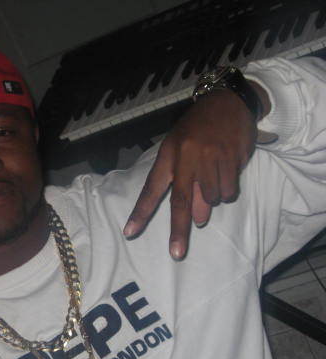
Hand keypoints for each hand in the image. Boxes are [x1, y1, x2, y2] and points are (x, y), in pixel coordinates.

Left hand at [123, 87, 263, 258]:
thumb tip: (196, 219)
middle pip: (181, 201)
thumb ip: (185, 184)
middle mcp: (186, 158)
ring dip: (212, 199)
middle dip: (178, 230)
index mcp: (168, 155)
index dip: (141, 212)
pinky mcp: (232, 159)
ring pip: (211, 199)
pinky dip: (228, 190)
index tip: (129, 232)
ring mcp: (210, 159)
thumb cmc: (198, 130)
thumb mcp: (181, 149)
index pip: (151, 188)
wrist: (227, 103)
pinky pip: (229, 191)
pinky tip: (227, 170)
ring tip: (214, 176)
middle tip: (177, 253)